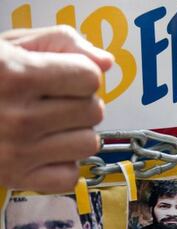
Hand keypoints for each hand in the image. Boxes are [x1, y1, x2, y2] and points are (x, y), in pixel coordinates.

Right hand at [0, 25, 112, 192]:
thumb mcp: (11, 45)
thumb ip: (61, 42)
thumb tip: (105, 62)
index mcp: (16, 75)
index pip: (90, 78)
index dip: (82, 73)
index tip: (68, 75)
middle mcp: (18, 118)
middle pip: (94, 111)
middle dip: (82, 102)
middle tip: (57, 101)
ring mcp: (17, 153)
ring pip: (89, 143)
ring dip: (77, 133)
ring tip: (53, 125)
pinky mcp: (16, 179)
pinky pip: (70, 177)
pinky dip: (64, 165)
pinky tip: (47, 150)